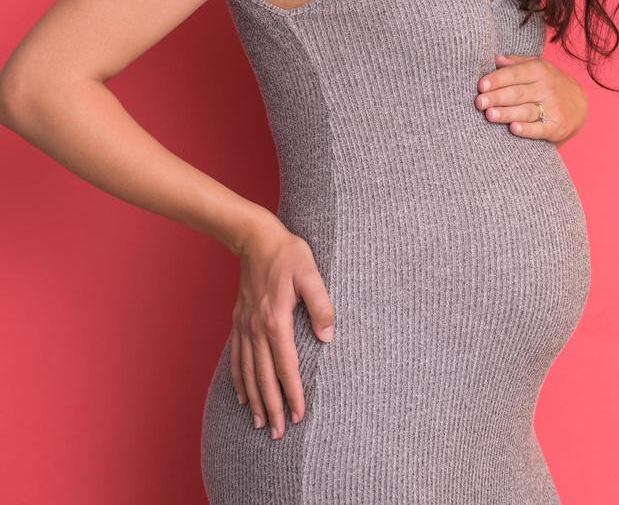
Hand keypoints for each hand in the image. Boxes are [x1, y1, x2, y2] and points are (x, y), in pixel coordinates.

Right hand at [230, 217, 335, 440]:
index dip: (292, 394)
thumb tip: (328, 337)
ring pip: (248, 372)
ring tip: (259, 423)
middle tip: (277, 434)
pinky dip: (238, 379)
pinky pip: (237, 357)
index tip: (299, 416)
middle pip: (263, 377)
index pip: (285, 366)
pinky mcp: (239, 321)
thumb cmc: (288, 254)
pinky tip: (242, 394)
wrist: (255, 238)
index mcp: (276, 320)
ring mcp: (245, 326)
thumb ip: (321, 305)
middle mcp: (256, 328)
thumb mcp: (311, 273)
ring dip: (254, 400)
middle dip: (271, 407)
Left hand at [475, 53, 587, 144]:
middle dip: (497, 97)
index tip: (480, 85)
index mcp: (539, 70)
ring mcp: (554, 108)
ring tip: (490, 115)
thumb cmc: (550, 83)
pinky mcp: (557, 127)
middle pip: (518, 93)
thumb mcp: (538, 67)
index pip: (515, 74)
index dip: (497, 79)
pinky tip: (514, 128)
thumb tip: (494, 58)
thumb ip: (516, 63)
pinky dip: (527, 129)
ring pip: (526, 111)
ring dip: (507, 113)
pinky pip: (540, 129)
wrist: (581, 104)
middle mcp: (547, 88)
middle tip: (479, 102)